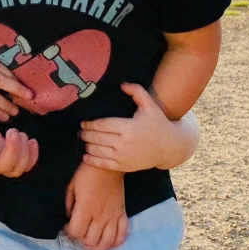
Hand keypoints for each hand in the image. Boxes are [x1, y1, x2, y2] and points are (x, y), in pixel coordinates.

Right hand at [0, 111, 38, 176]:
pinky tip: (33, 141)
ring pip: (17, 168)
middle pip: (4, 166)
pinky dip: (33, 156)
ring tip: (21, 134)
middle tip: (13, 131)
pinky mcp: (13, 163)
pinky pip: (26, 166)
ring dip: (23, 152)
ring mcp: (3, 167)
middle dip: (12, 149)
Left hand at [64, 163, 127, 249]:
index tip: (67, 226)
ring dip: (97, 247)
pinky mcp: (122, 213)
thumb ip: (68, 205)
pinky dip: (115, 242)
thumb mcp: (71, 186)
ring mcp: (113, 215)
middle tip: (78, 232)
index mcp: (86, 208)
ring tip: (90, 243)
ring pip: (107, 242)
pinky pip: (122, 234)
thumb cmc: (86, 173)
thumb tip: (69, 219)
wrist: (107, 165)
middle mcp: (101, 215)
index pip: (76, 232)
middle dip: (81, 240)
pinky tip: (107, 242)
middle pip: (90, 240)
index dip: (69, 232)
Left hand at [80, 83, 197, 171]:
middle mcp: (124, 143)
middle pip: (96, 138)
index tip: (83, 122)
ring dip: (87, 145)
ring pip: (97, 151)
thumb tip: (121, 83)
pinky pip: (103, 164)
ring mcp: (123, 156)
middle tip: (79, 131)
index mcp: (128, 127)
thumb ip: (136, 92)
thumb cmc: (158, 124)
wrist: (169, 148)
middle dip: (85, 134)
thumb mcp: (150, 106)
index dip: (89, 124)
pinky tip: (86, 156)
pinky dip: (91, 160)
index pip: (101, 125)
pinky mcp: (123, 166)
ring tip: (83, 140)